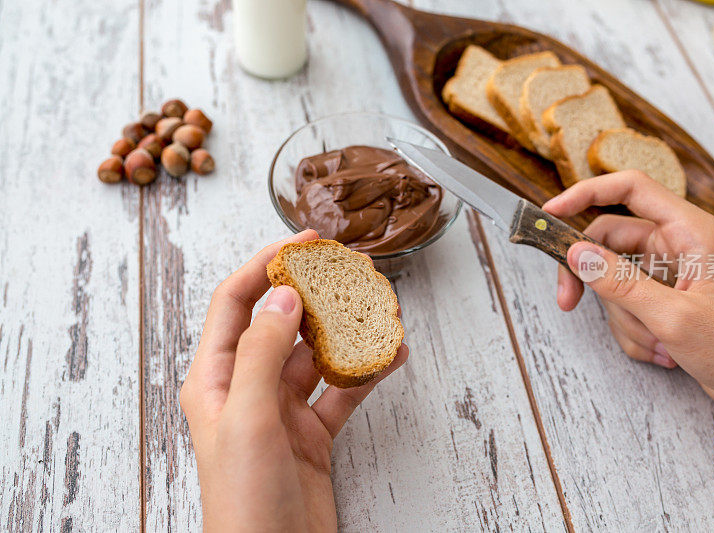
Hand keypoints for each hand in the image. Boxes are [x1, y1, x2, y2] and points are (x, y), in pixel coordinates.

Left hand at [179, 229, 408, 531]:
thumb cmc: (244, 501)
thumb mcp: (247, 419)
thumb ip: (262, 352)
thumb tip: (283, 295)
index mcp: (215, 379)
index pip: (236, 302)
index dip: (267, 264)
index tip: (306, 242)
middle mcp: (247, 388)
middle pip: (281, 323)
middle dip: (315, 293)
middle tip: (350, 270)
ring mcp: (281, 411)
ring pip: (317, 355)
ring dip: (346, 332)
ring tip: (377, 308)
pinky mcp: (311, 434)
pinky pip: (342, 391)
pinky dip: (366, 372)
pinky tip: (390, 355)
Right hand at [543, 171, 713, 442]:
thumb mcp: (673, 316)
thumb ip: (620, 283)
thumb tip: (577, 254)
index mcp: (690, 231)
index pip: (630, 190)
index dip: (585, 193)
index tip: (550, 213)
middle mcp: (677, 246)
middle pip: (609, 242)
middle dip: (592, 279)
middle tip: (568, 301)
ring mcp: (668, 274)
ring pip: (613, 282)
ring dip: (624, 318)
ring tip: (658, 342)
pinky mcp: (662, 300)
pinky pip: (624, 308)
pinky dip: (633, 333)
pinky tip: (663, 352)